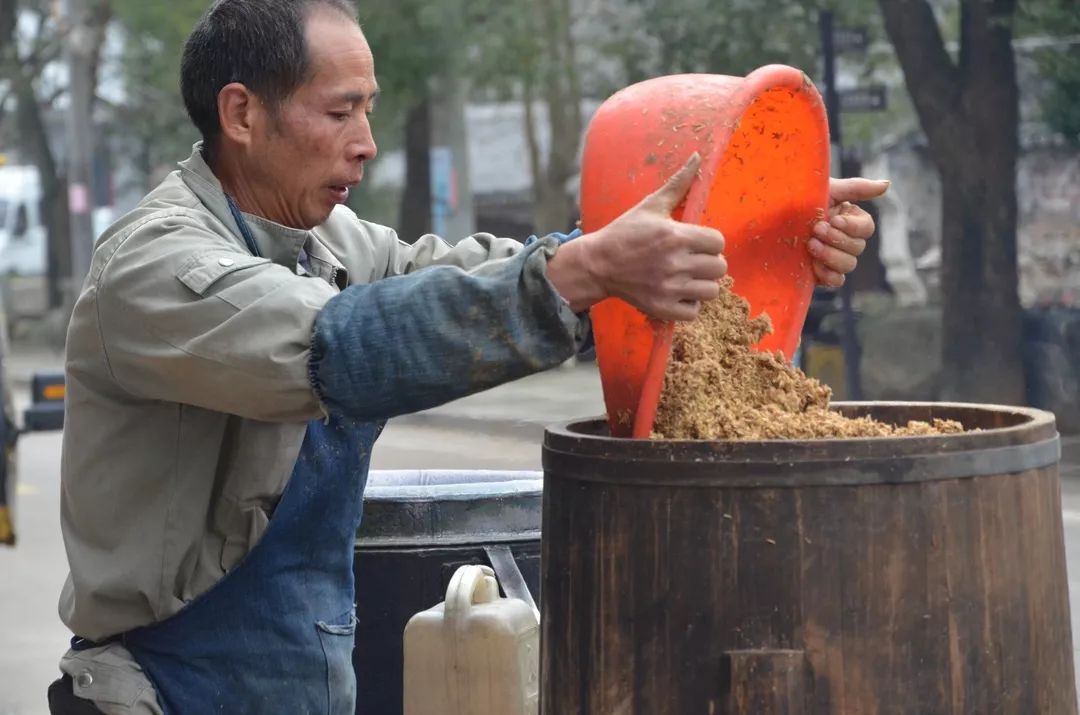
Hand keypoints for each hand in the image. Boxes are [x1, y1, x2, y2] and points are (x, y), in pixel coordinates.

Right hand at [553, 153, 726, 320]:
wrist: (598, 263)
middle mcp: (675, 263)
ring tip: (687, 277)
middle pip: (719, 267)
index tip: (696, 242)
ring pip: (711, 291)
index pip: (718, 242)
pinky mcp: (662, 307)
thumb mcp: (651, 206)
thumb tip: (697, 157)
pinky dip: (689, 304)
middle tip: (692, 260)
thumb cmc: (626, 232)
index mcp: (676, 236)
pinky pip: (694, 311)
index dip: (710, 242)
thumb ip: (678, 184)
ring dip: (702, 284)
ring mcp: (669, 288)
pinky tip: (678, 293)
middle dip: (709, 263)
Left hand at [808, 177, 889, 287]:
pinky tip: (812, 264)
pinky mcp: (821, 274)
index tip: (833, 219)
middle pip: (858, 248)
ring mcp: (833, 258)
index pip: (866, 228)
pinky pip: (836, 281)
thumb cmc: (798, 200)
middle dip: (837, 239)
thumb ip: (856, 188)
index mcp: (849, 219)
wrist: (768, 218)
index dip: (852, 227)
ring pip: (849, 265)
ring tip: (810, 244)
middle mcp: (844, 240)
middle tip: (816, 229)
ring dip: (831, 255)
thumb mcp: (826, 190)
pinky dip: (828, 274)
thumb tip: (887, 185)